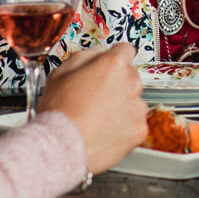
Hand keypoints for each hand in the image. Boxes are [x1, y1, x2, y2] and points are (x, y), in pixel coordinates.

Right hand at [39, 44, 150, 173]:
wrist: (61, 146)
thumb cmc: (58, 112)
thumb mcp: (61, 72)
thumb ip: (85, 56)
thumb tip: (98, 52)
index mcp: (113, 64)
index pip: (125, 50)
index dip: (114, 58)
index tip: (110, 66)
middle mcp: (131, 83)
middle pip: (130, 76)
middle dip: (117, 83)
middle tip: (96, 96)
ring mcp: (137, 107)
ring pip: (134, 100)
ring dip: (121, 105)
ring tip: (98, 117)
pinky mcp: (140, 129)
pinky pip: (135, 123)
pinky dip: (124, 127)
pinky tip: (104, 130)